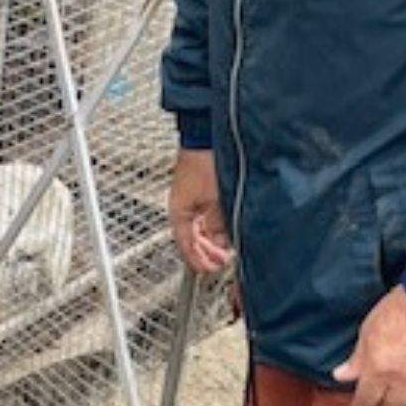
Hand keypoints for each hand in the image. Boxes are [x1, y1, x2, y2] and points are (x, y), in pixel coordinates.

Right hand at [167, 149, 230, 273]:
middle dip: (207, 253)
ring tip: (226, 247)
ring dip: (212, 240)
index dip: (199, 261)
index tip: (211, 269)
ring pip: (200, 229)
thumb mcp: (218, 200)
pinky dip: (215, 227)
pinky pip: (205, 217)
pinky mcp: (200, 192)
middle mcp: (183, 209)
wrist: (206, 136)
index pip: (186, 246)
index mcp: (179, 213)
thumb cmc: (206, 161)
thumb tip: (225, 243)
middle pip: (192, 240)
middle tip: (222, 261)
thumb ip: (221, 225)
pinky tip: (226, 229)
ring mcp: (191, 201)